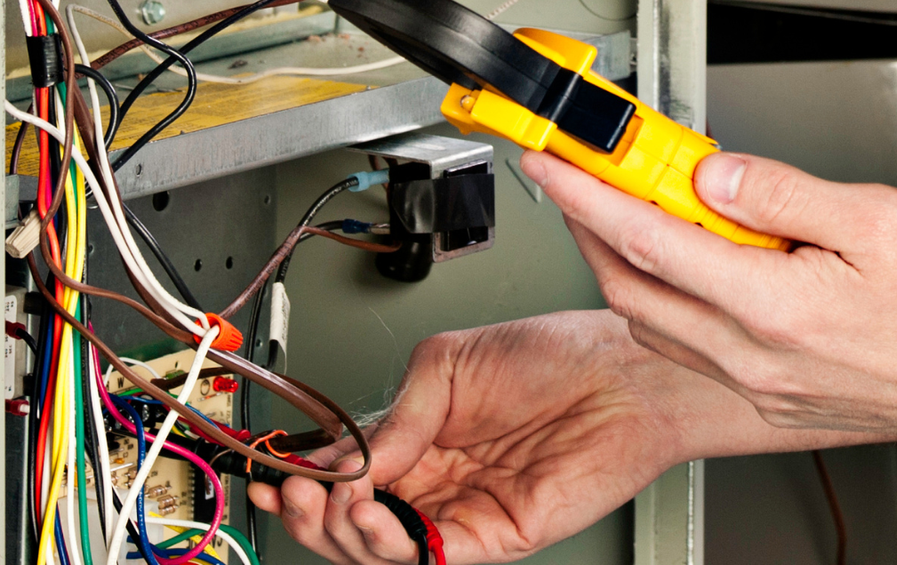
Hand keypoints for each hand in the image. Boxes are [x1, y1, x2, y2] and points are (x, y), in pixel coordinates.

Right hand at [248, 308, 759, 561]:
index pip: (348, 471)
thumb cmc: (557, 352)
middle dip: (313, 512)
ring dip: (342, 530)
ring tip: (336, 499)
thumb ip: (397, 412)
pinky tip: (375, 512)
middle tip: (296, 493)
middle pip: (352, 519)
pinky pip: (426, 559)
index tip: (274, 475)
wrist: (621, 372)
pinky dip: (388, 545)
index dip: (306, 480)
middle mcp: (437, 476)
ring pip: (379, 548)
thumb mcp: (453, 360)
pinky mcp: (489, 538)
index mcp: (422, 431)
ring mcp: (460, 510)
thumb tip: (348, 458)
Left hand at [521, 147, 896, 447]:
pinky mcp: (778, 394)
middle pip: (633, 288)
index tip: (553, 156)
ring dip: (626, 262)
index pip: (648, 239)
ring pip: (658, 321)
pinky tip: (689, 258)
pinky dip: (668, 296)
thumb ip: (781, 192)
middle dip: (589, 226)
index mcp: (773, 309)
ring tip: (628, 201)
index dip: (587, 190)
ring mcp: (764, 384)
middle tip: (577, 171)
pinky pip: (694, 345)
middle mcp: (756, 357)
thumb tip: (712, 173)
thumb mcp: (875, 217)